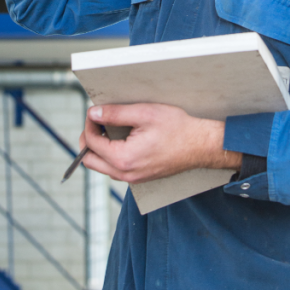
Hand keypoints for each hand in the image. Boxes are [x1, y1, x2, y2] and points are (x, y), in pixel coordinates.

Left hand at [79, 103, 241, 183]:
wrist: (200, 145)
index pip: (91, 143)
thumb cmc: (177, 128)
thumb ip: (115, 114)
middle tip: (96, 121)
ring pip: (102, 167)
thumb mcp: (144, 113)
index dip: (89, 124)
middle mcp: (125, 174)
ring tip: (108, 127)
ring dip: (99, 148)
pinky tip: (121, 139)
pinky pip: (115, 169)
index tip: (95, 111)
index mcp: (123, 159)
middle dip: (89, 139)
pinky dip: (111, 155)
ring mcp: (133, 179)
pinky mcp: (140, 178)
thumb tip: (93, 114)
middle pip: (90, 161)